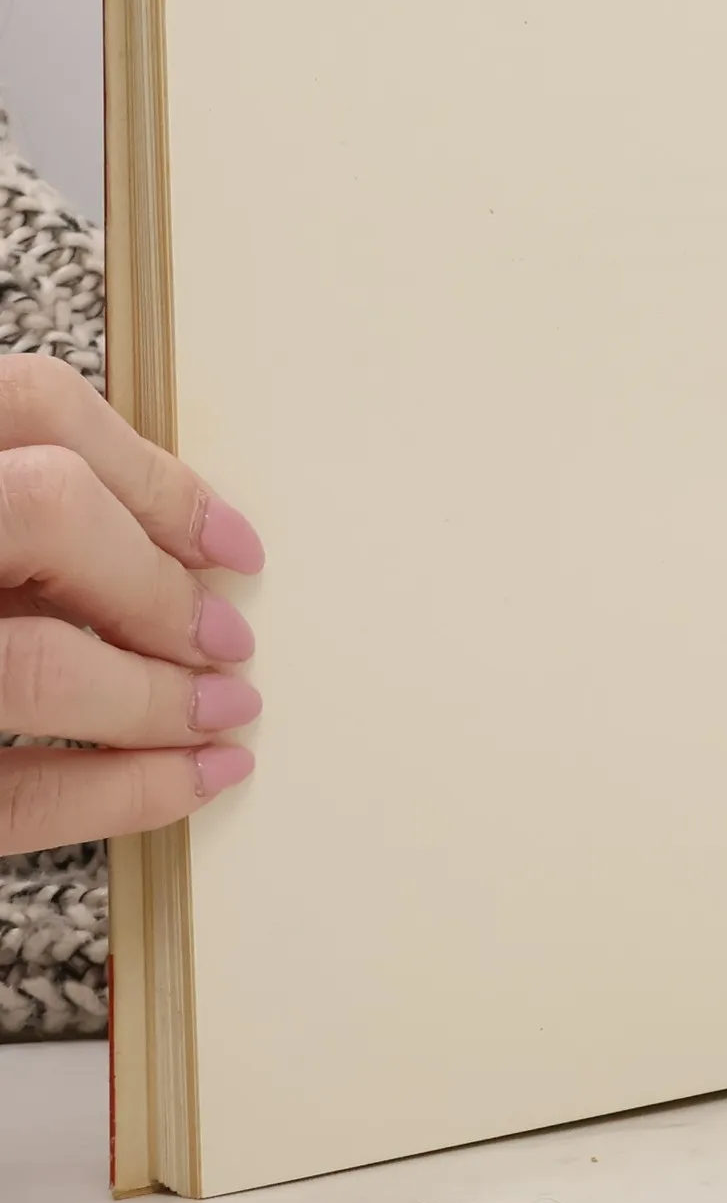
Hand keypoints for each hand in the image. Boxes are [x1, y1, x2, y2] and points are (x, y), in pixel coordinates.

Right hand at [0, 355, 262, 857]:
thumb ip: (12, 515)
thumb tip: (165, 541)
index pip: (25, 403)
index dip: (152, 473)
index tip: (230, 543)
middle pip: (44, 509)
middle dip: (156, 586)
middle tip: (225, 641)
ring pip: (33, 666)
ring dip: (154, 698)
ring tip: (221, 716)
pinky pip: (7, 799)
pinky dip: (119, 794)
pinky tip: (188, 784)